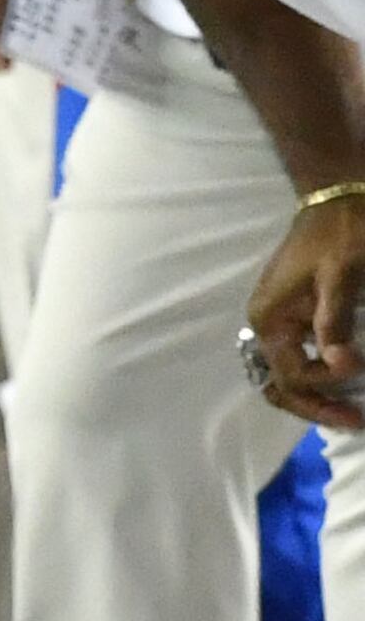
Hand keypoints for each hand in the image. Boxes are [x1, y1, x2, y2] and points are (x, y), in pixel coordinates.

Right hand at [247, 190, 364, 429]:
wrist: (337, 199)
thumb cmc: (341, 234)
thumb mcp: (342, 276)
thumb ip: (335, 321)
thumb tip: (340, 366)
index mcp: (270, 318)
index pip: (291, 374)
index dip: (326, 385)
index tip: (362, 375)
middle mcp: (266, 324)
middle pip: (280, 383)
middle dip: (315, 406)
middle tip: (356, 421)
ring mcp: (279, 321)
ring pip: (288, 374)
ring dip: (316, 396)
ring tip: (351, 410)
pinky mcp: (294, 315)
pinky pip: (299, 357)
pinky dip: (319, 376)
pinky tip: (346, 379)